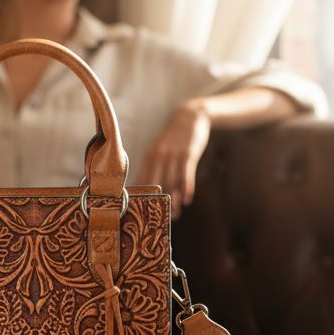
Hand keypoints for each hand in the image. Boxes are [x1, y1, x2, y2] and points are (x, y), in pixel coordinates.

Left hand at [136, 103, 210, 218]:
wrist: (191, 117)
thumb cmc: (174, 138)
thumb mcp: (160, 149)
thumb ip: (154, 165)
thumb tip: (148, 186)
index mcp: (149, 155)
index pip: (142, 179)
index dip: (143, 196)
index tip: (143, 211)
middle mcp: (158, 155)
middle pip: (157, 183)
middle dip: (159, 202)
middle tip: (162, 217)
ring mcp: (173, 154)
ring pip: (172, 182)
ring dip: (174, 200)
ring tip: (176, 214)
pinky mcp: (188, 154)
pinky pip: (186, 174)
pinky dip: (186, 188)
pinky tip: (187, 200)